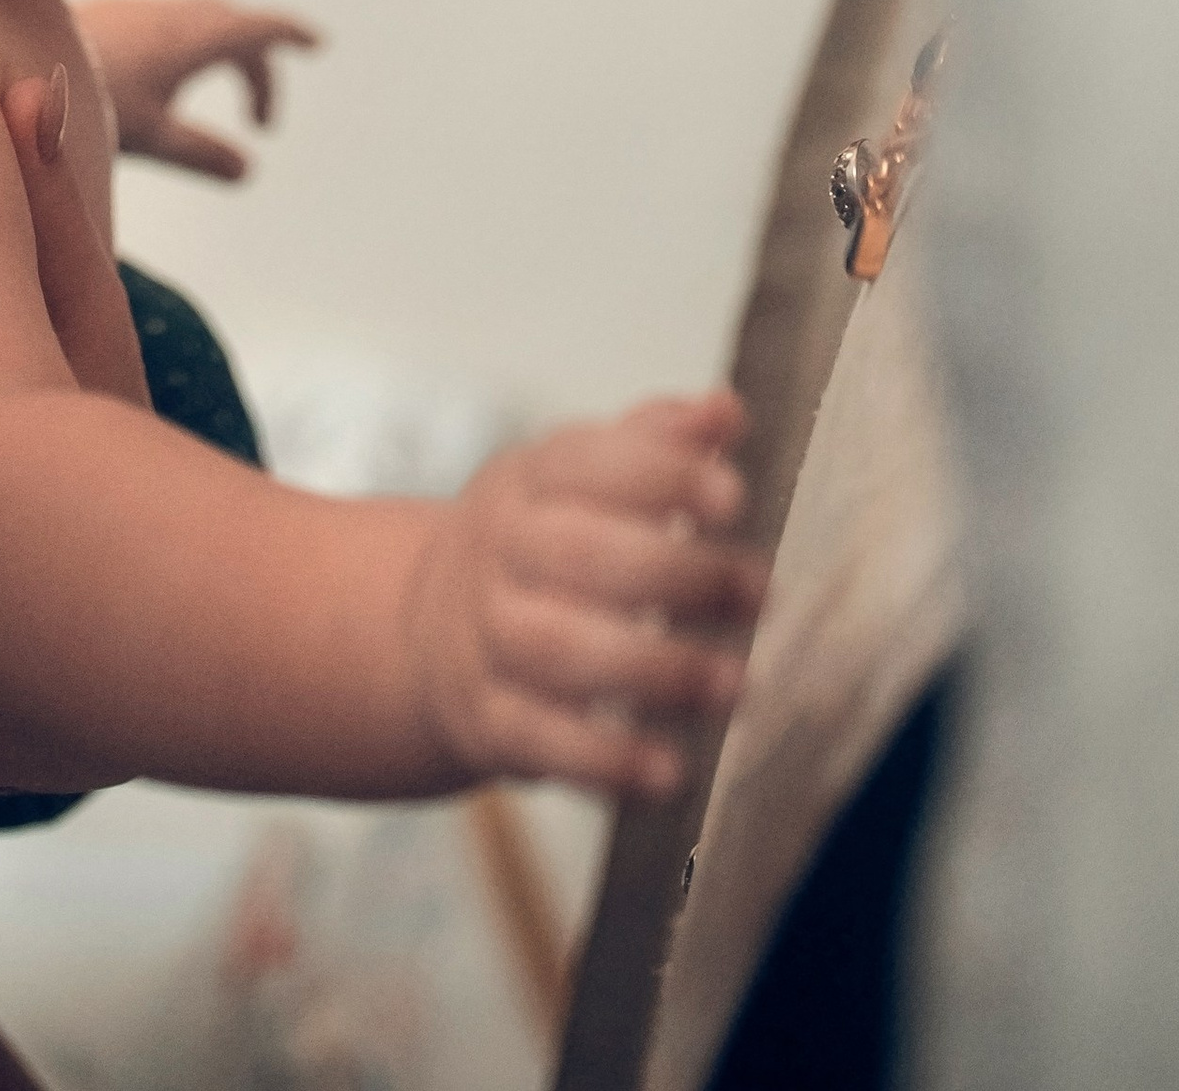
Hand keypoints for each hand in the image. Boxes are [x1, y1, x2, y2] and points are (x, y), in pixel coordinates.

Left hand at [76, 0, 320, 179]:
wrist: (14, 63)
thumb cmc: (86, 99)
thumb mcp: (152, 135)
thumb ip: (199, 154)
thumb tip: (245, 171)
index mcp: (192, 37)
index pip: (256, 26)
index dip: (289, 34)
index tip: (317, 44)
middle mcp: (169, 14)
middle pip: (231, 24)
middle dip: (256, 63)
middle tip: (262, 119)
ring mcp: (138, 9)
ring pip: (196, 17)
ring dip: (220, 51)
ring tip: (216, 101)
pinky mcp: (110, 14)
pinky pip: (167, 20)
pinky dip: (186, 44)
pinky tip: (160, 82)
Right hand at [416, 393, 764, 796]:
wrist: (418, 628)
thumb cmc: (538, 545)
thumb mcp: (577, 479)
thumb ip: (655, 444)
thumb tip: (726, 409)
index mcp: (529, 481)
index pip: (590, 463)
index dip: (662, 477)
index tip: (733, 498)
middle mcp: (501, 551)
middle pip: (581, 554)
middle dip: (678, 574)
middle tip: (760, 593)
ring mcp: (486, 637)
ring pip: (561, 649)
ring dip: (655, 669)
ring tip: (734, 683)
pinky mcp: (485, 720)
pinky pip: (541, 740)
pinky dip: (606, 758)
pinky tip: (670, 769)